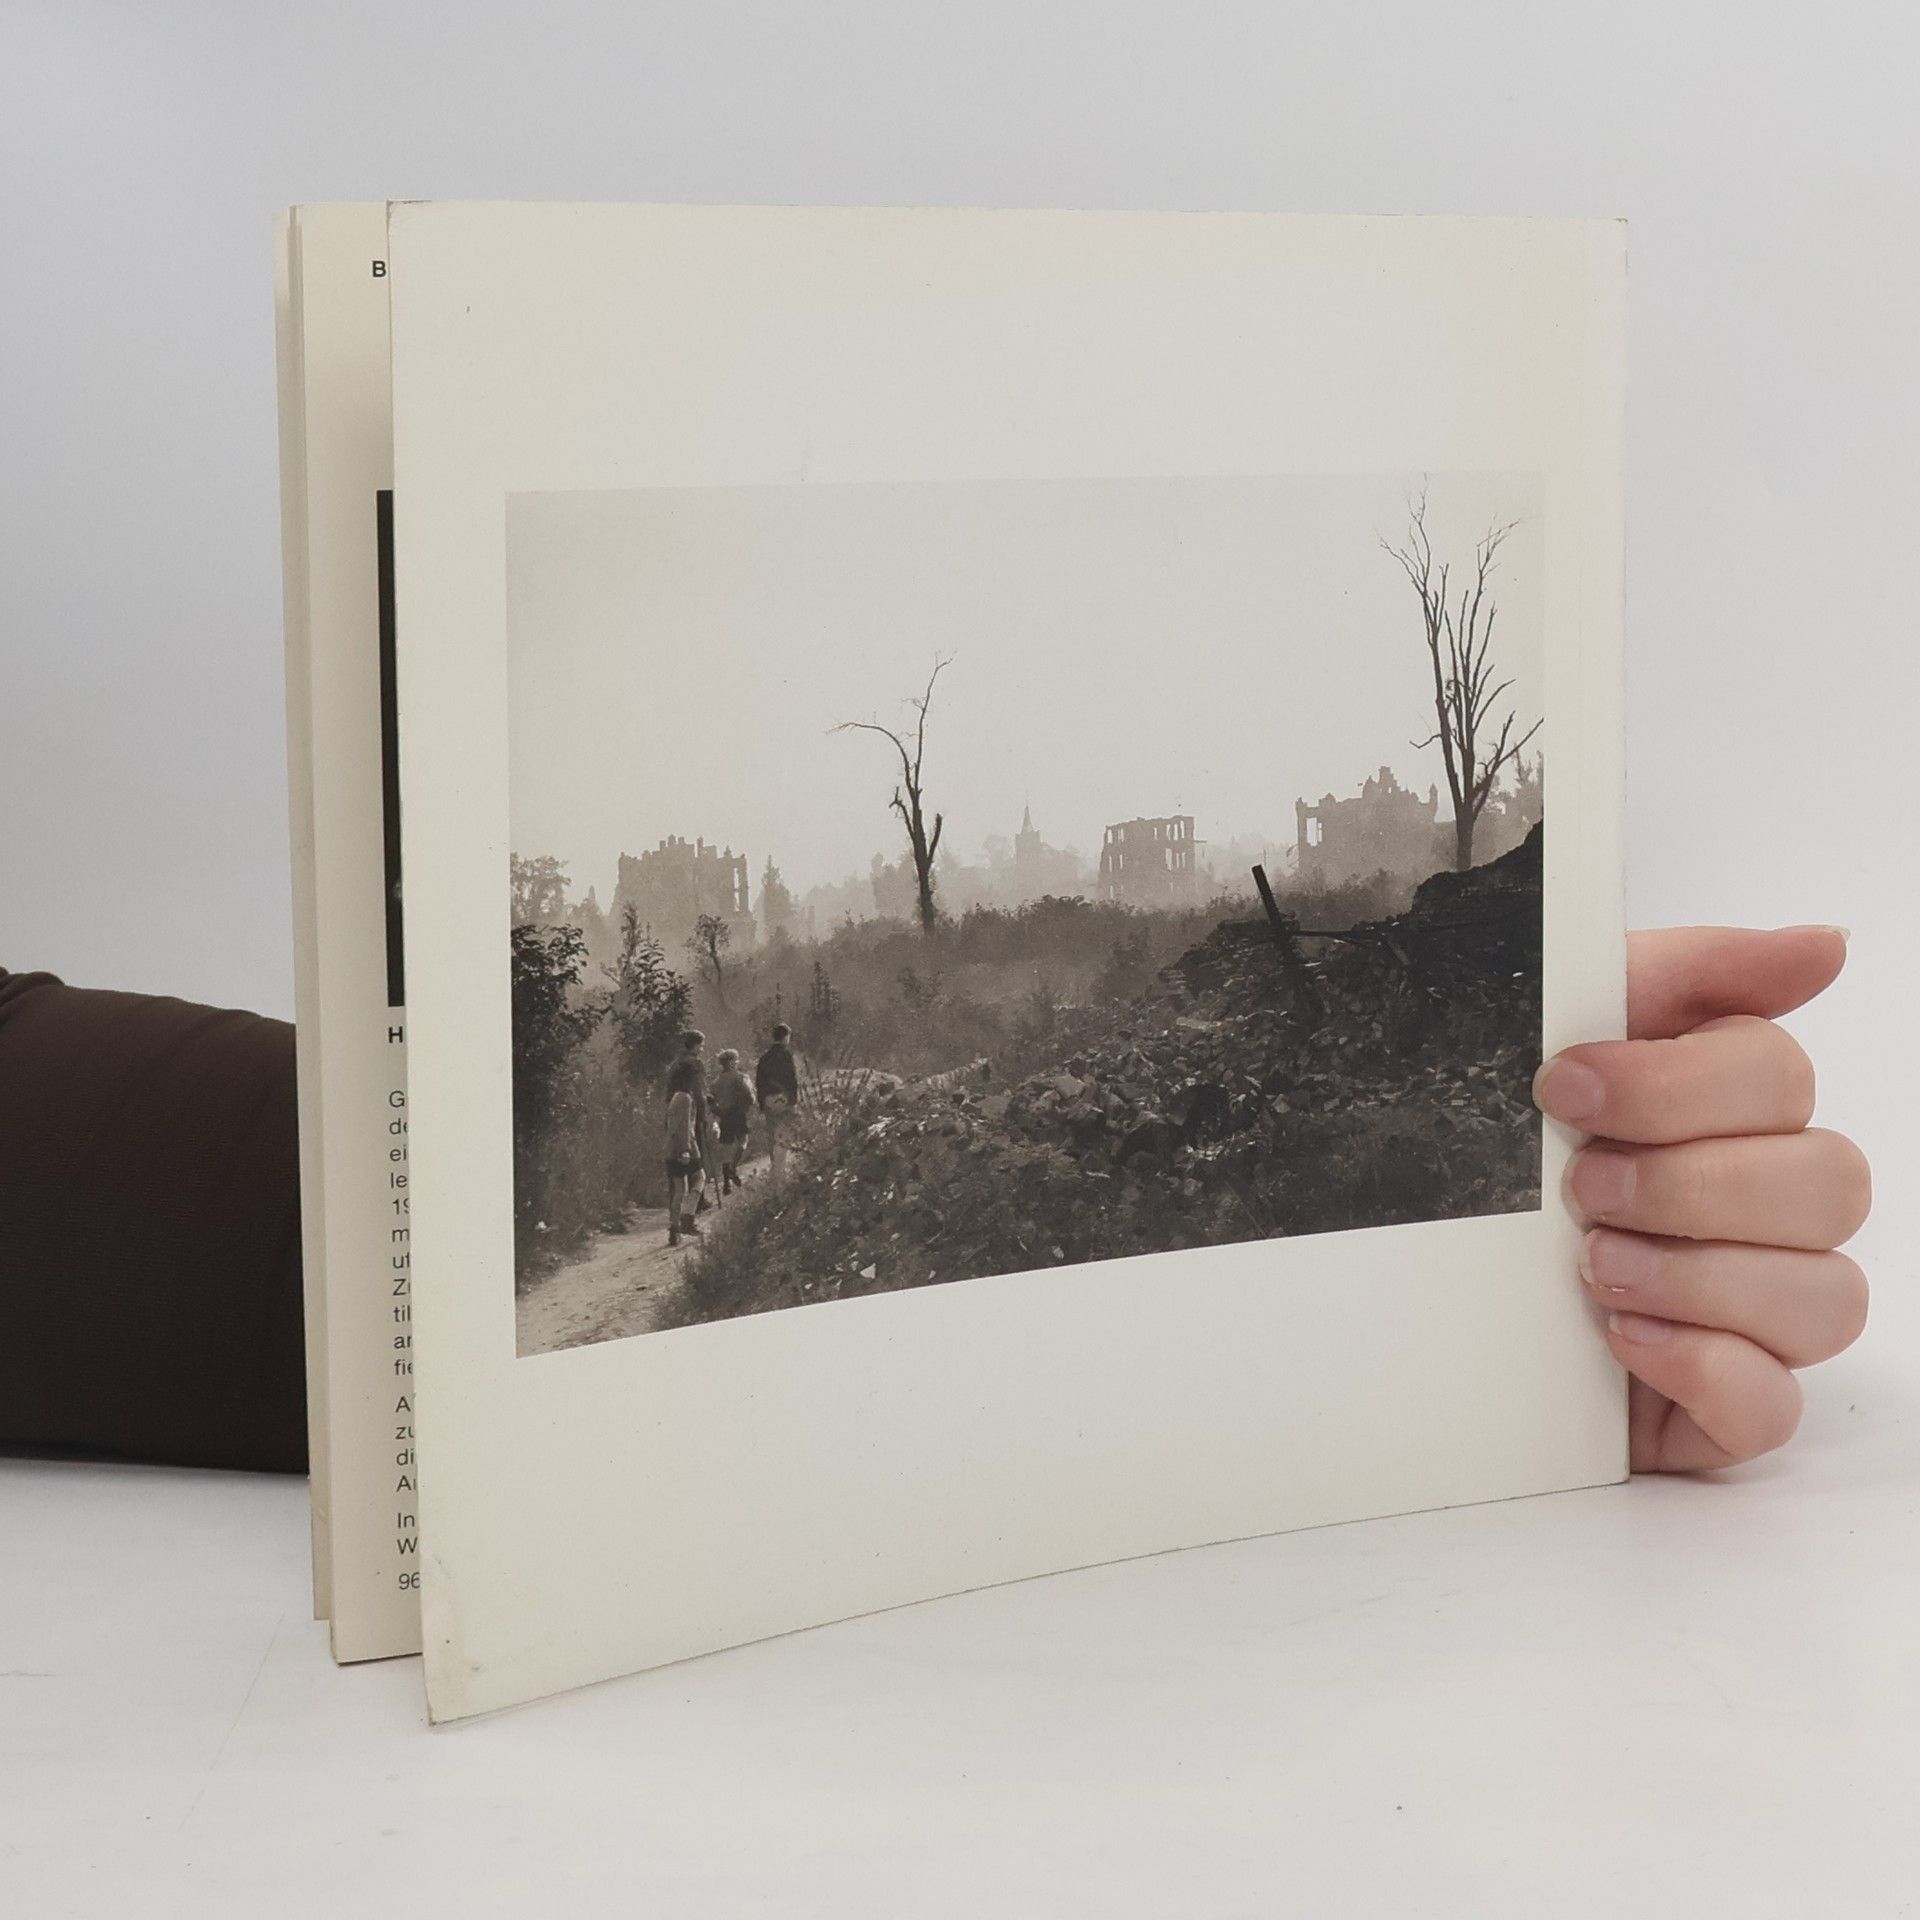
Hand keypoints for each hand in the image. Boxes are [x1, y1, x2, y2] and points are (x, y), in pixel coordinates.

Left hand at [1534, 927, 1869, 1471]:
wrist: (1386, 1274)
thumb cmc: (1480, 1144)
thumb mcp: (1544, 1031)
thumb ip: (1684, 974)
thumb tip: (1824, 946)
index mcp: (1720, 1110)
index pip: (1778, 1077)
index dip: (1677, 1085)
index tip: (1563, 1089)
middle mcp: (1754, 1209)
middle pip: (1829, 1185)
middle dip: (1690, 1183)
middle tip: (1580, 1190)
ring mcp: (1747, 1314)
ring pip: (1825, 1297)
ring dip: (1701, 1276)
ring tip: (1591, 1269)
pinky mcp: (1715, 1406)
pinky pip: (1774, 1407)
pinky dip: (1705, 1369)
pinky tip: (1622, 1339)